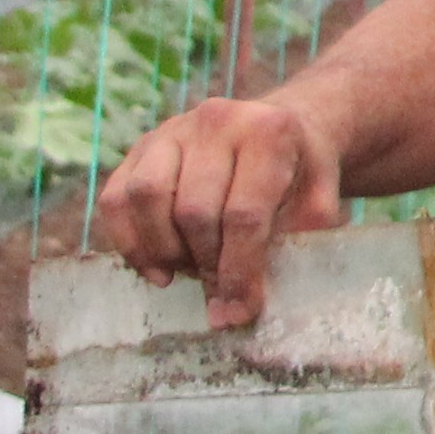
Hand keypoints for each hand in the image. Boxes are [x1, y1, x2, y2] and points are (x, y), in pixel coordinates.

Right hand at [91, 94, 343, 328]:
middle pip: (193, 210)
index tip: (239, 308)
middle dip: (205, 264)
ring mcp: (173, 130)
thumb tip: (234, 312)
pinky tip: (158, 269)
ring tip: (189, 272)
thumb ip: (291, 252)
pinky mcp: (141, 147)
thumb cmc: (299, 174)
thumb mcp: (319, 204)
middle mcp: (216, 121)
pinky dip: (130, 242)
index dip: (239, 271)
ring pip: (146, 197)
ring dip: (163, 251)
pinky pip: (115, 198)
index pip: (244, 215)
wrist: (274, 127)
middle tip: (219, 292)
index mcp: (268, 132)